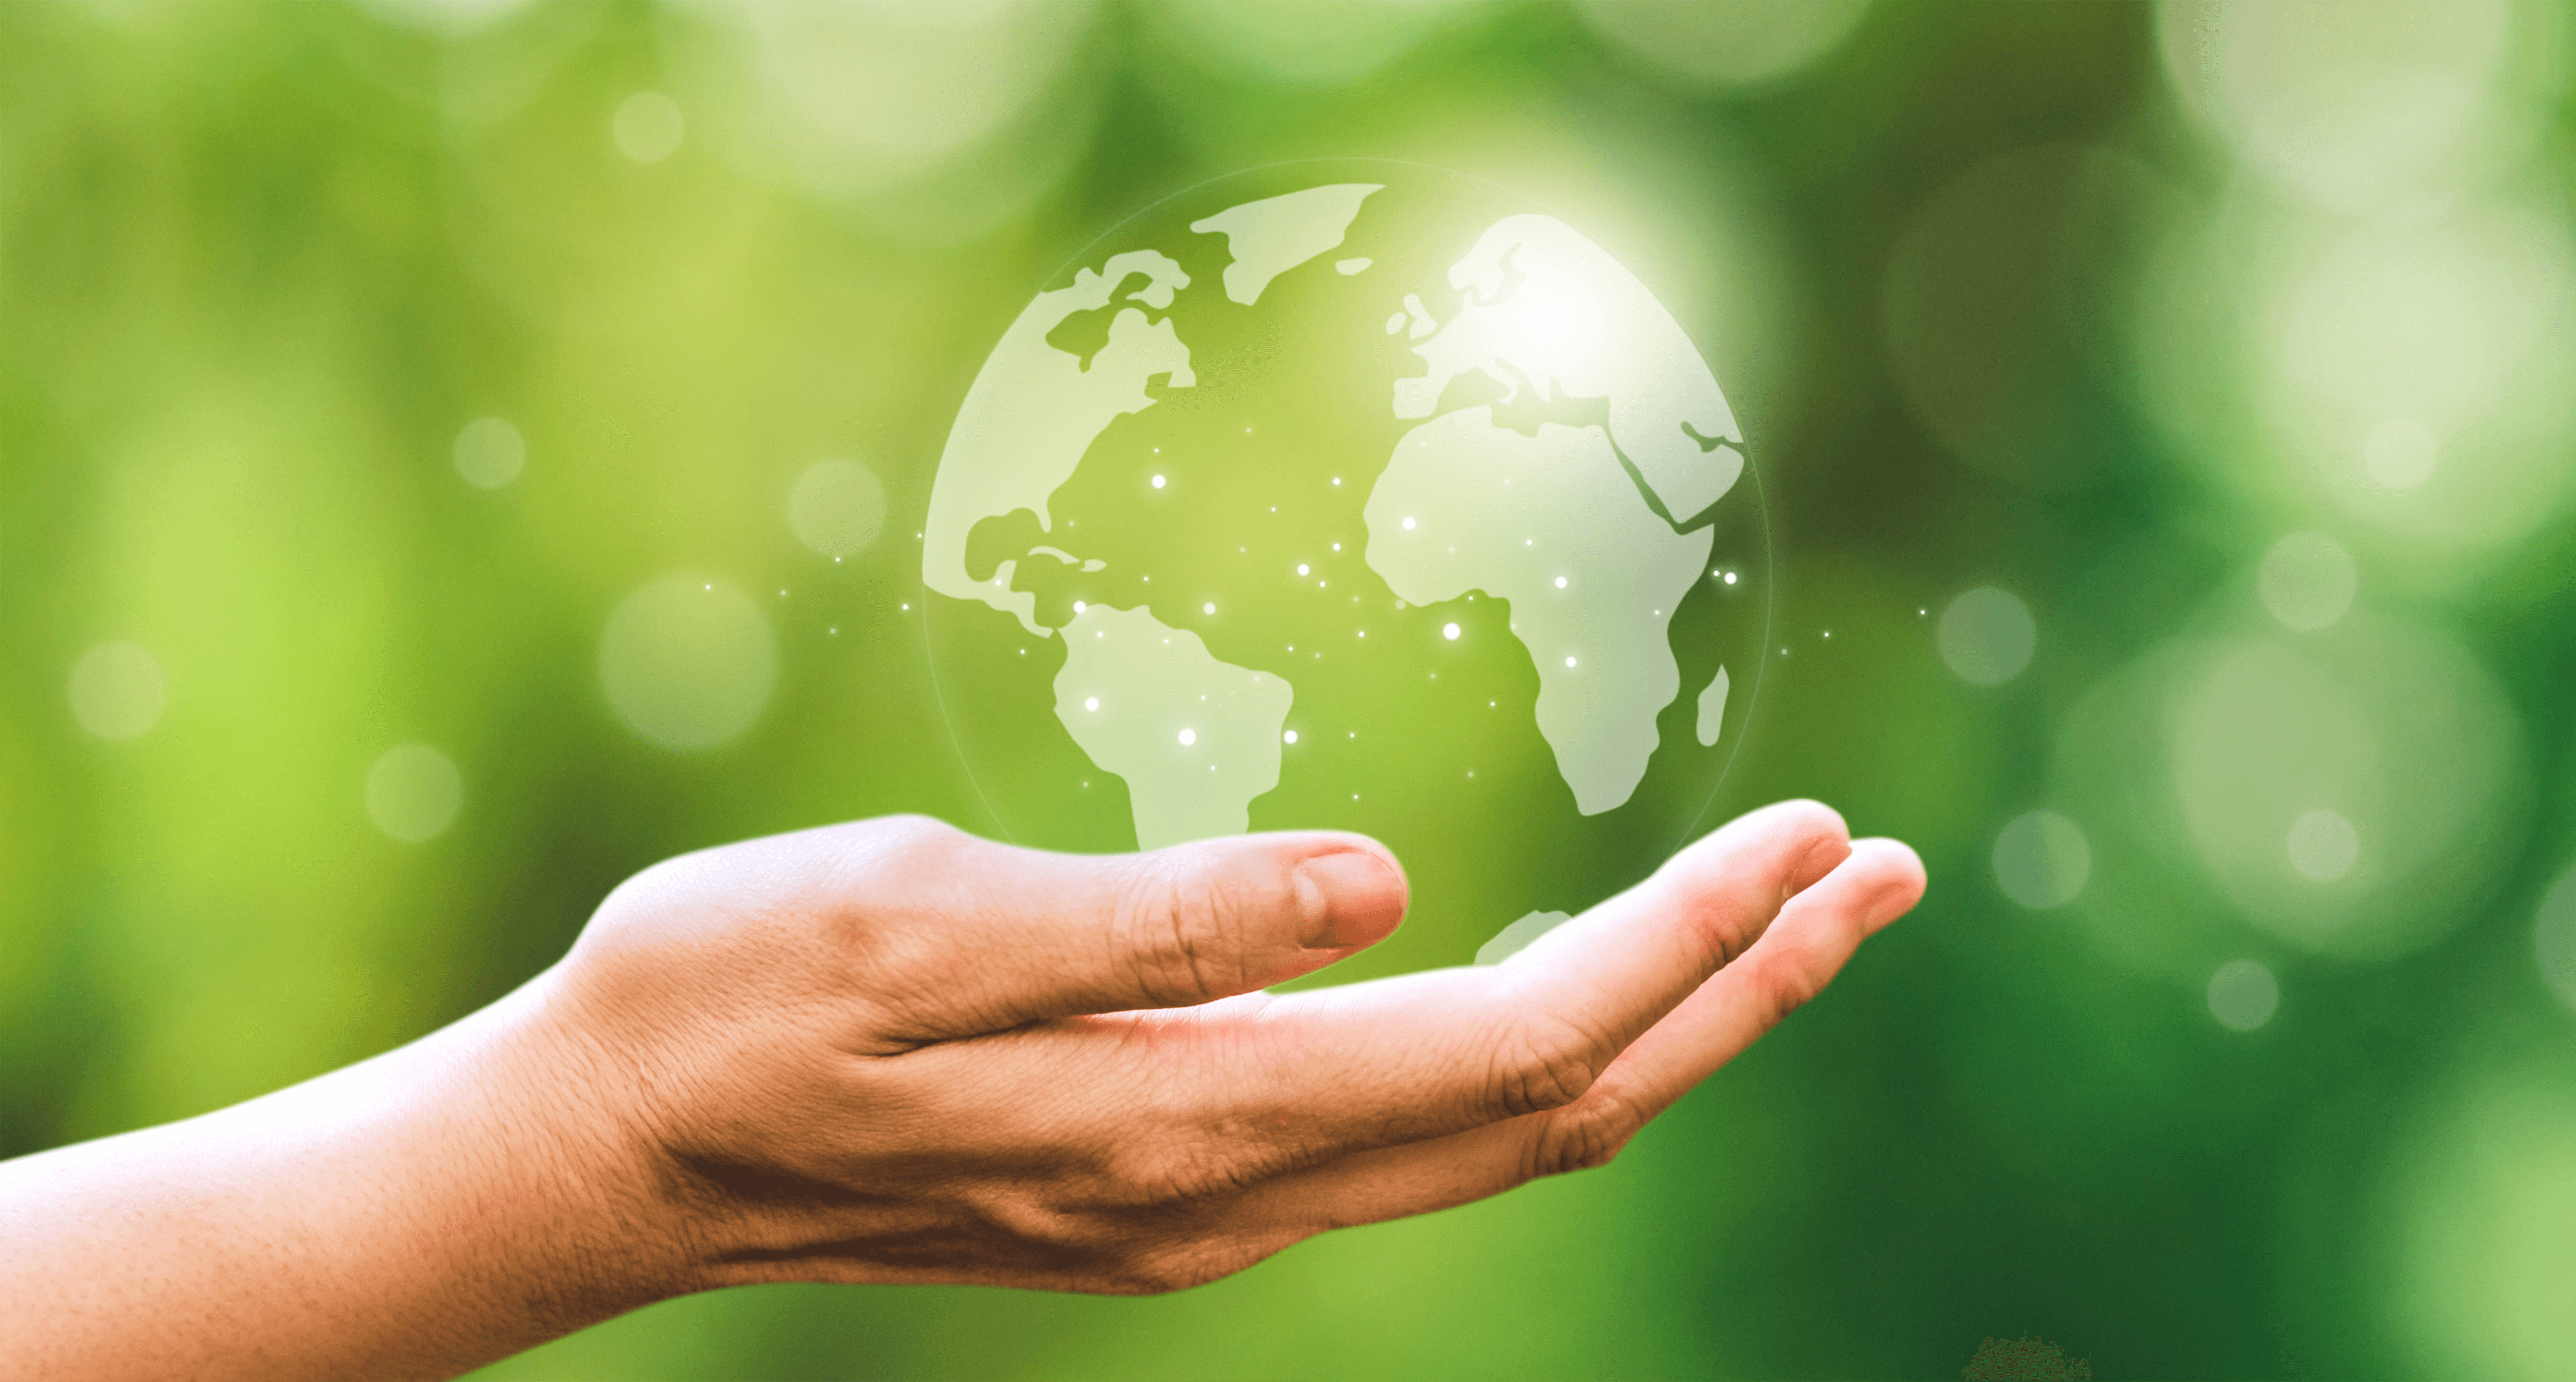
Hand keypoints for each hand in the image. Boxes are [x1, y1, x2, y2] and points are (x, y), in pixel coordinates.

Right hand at [534, 800, 1924, 1298]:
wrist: (611, 1149)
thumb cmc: (729, 1001)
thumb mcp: (914, 922)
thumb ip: (1155, 923)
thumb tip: (1382, 887)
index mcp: (1188, 1115)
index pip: (1520, 1047)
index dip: (1685, 948)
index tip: (1813, 840)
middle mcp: (1233, 1190)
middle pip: (1563, 1111)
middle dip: (1738, 992)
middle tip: (1877, 874)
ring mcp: (1210, 1204)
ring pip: (1508, 1132)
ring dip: (1666, 1024)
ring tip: (1783, 918)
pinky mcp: (1175, 1178)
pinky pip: (1423, 1132)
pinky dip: (1548, 1053)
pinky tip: (1580, 983)